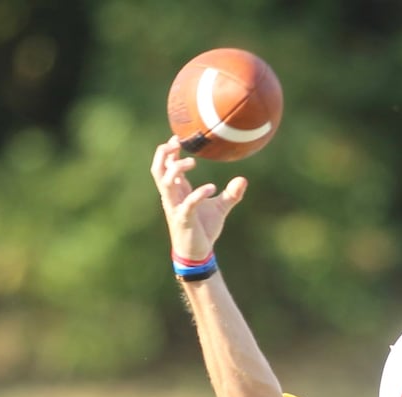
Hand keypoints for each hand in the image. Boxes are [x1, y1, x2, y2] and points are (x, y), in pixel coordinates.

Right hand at [149, 137, 247, 261]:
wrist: (199, 253)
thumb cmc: (204, 230)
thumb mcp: (220, 208)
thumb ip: (231, 194)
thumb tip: (243, 180)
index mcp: (177, 192)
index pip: (165, 167)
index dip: (167, 152)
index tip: (177, 138)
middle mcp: (173, 198)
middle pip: (158, 170)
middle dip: (164, 154)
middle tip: (177, 143)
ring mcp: (176, 208)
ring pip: (166, 183)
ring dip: (177, 169)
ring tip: (193, 163)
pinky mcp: (184, 220)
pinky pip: (188, 203)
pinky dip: (198, 193)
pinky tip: (213, 188)